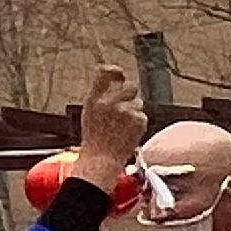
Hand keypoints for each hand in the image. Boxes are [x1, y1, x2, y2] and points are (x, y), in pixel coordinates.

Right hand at [73, 65, 146, 193]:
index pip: (105, 73)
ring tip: (122, 126)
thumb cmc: (94, 138)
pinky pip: (142, 115)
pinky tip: (127, 132)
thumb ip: (99, 94)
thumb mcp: (89, 112)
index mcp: (94, 99)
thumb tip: (112, 76)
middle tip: (123, 107)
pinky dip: (137, 122)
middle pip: (130, 86)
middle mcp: (110, 102)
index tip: (117, 72)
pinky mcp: (139, 121)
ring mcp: (126, 111)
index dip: (114, 70)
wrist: (102, 160)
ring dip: (133, 110)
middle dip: (129, 94)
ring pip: (138, 102)